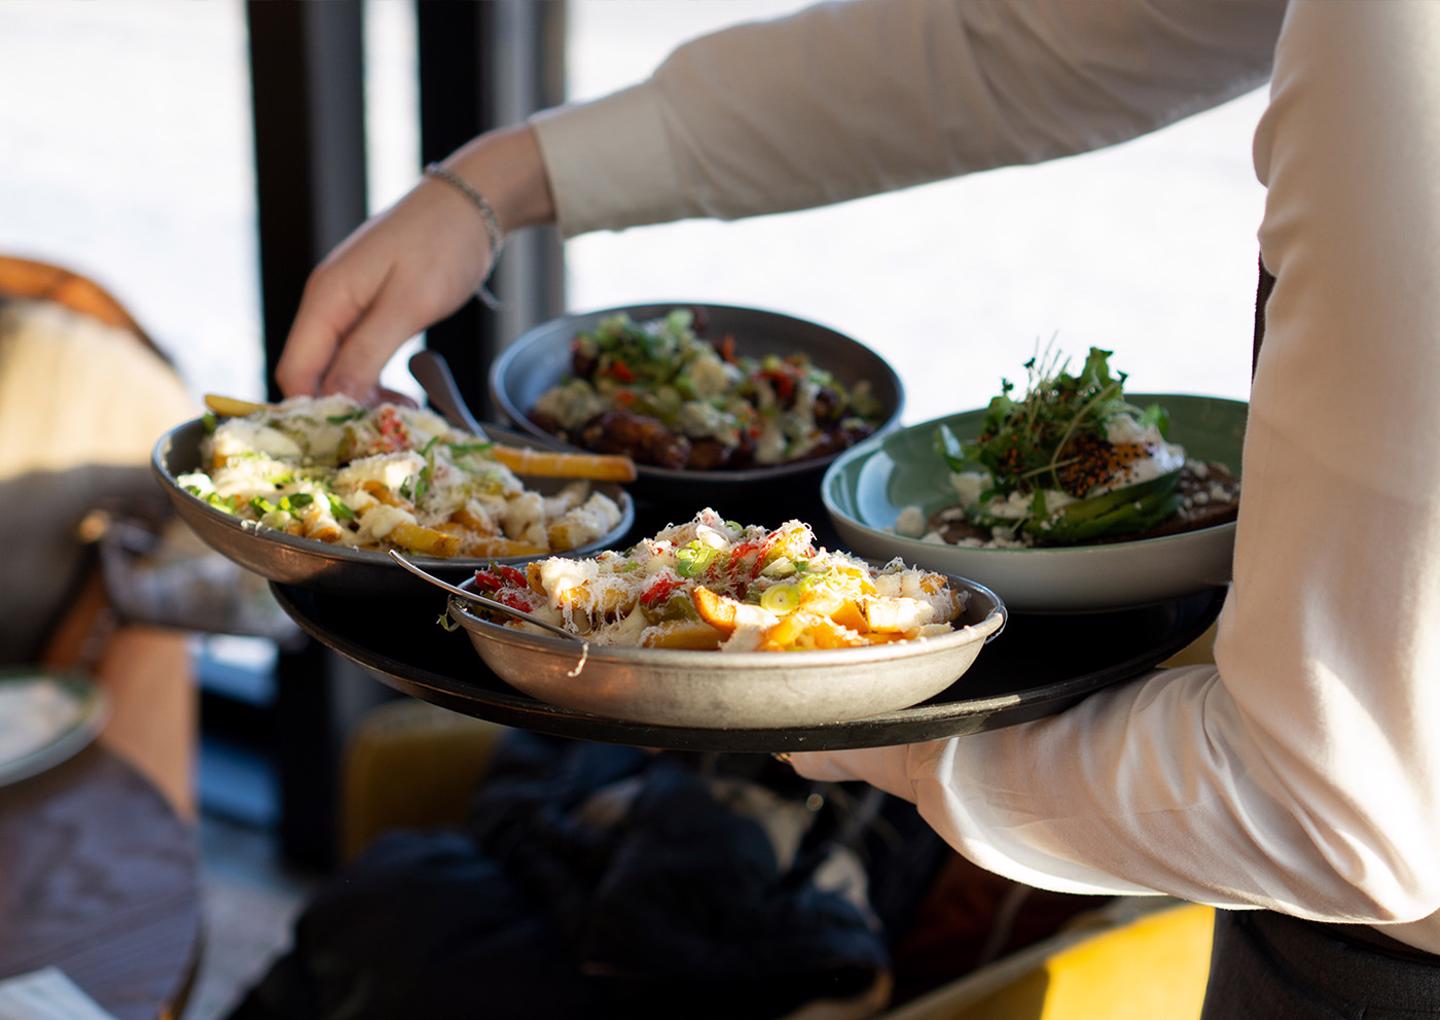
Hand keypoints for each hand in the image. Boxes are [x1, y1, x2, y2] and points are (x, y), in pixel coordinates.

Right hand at [276, 125, 554, 400]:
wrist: (472, 203)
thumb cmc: (442, 246)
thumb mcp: (408, 305)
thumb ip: (366, 352)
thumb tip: (333, 399)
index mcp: (325, 299)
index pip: (296, 372)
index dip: (316, 410)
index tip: (354, 435)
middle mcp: (327, 303)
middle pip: (314, 373)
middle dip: (345, 406)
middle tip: (391, 425)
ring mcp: (348, 305)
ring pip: (338, 367)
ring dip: (366, 395)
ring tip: (407, 409)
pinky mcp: (371, 308)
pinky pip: (359, 354)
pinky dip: (377, 378)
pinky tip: (405, 392)